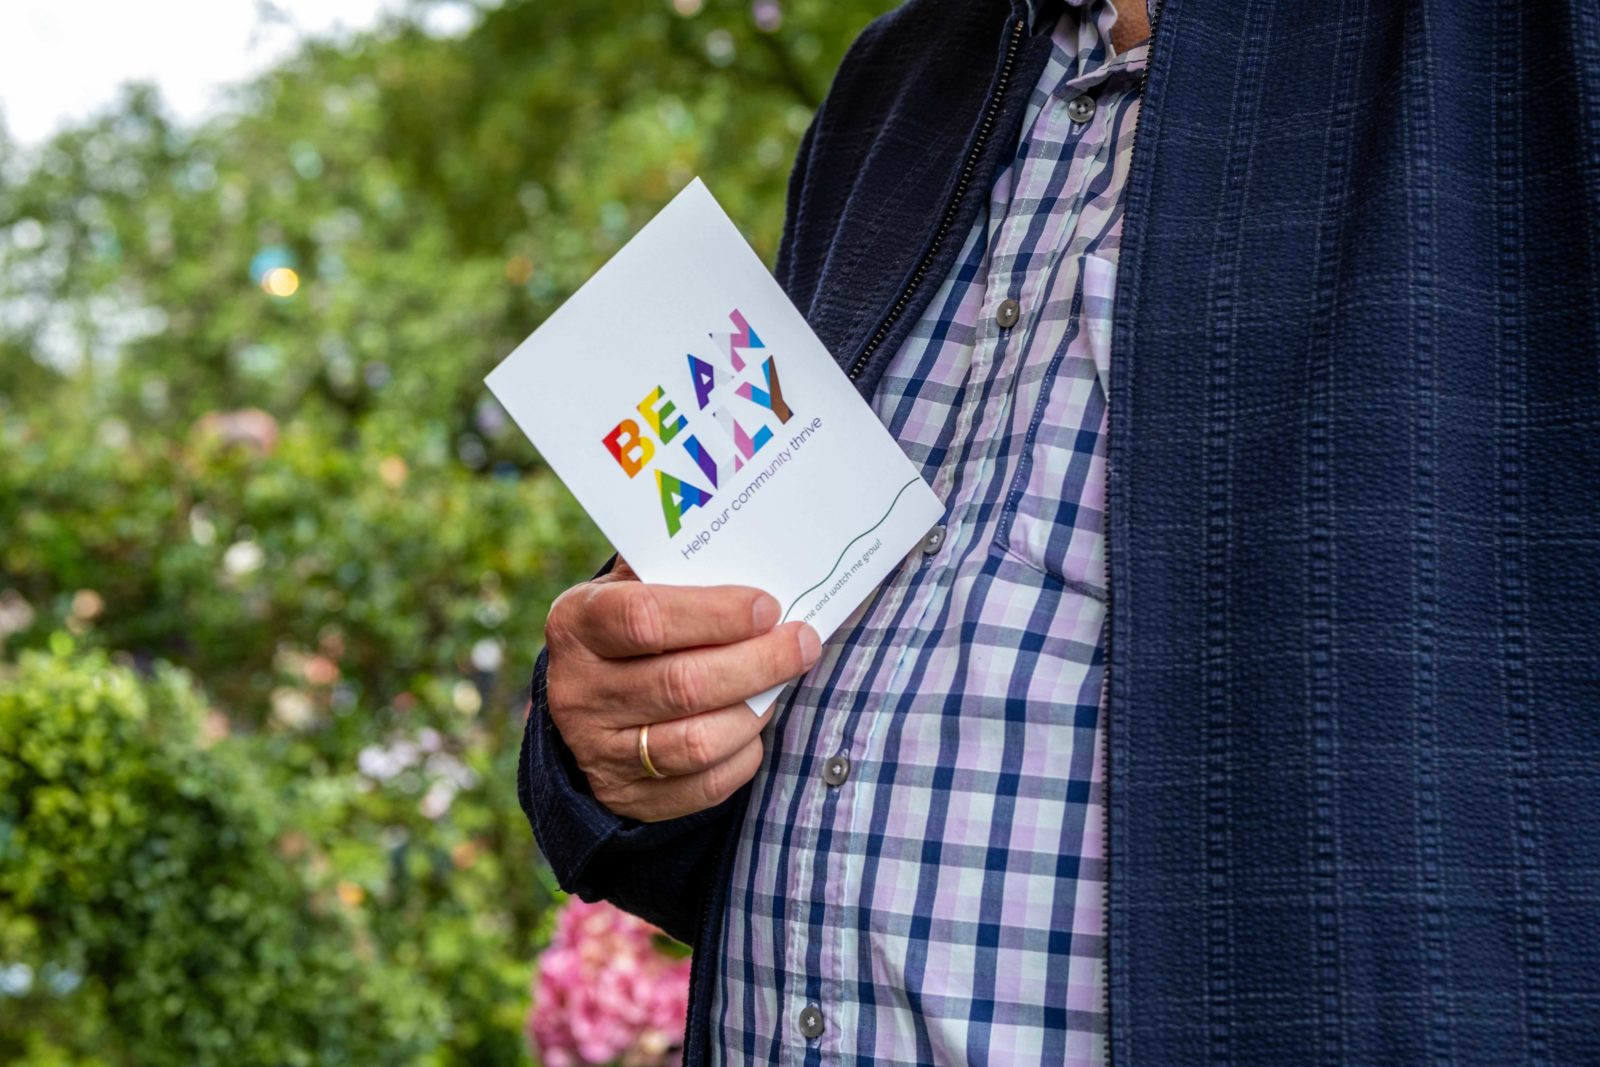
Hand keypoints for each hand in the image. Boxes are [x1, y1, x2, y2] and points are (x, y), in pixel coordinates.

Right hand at [543, 557, 820, 821]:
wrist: (588, 703)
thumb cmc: (631, 628)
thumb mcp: (632, 589)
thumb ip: (677, 572)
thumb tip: (756, 554)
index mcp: (577, 625)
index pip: (645, 618)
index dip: (715, 614)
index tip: (768, 606)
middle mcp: (578, 691)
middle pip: (683, 684)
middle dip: (758, 662)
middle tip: (803, 642)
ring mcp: (599, 751)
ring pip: (698, 742)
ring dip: (755, 710)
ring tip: (781, 681)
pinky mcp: (627, 798)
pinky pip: (704, 785)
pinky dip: (743, 754)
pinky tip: (755, 723)